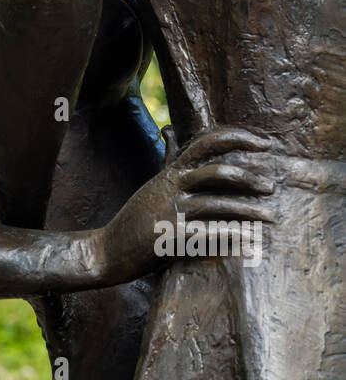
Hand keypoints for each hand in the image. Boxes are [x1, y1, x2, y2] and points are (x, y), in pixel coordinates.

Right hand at [92, 127, 277, 286]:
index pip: (206, 141)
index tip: (265, 144)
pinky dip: (233, 234)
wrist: (106, 251)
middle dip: (249, 178)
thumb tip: (169, 128)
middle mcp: (171, 187)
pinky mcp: (169, 236)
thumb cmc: (135, 219)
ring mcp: (170, 211)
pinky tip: (252, 238)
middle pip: (217, 172)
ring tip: (272, 217)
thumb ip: (168, 159)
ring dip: (250, 211)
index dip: (239, 137)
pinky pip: (208, 233)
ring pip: (217, 204)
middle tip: (271, 187)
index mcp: (170, 172)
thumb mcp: (152, 183)